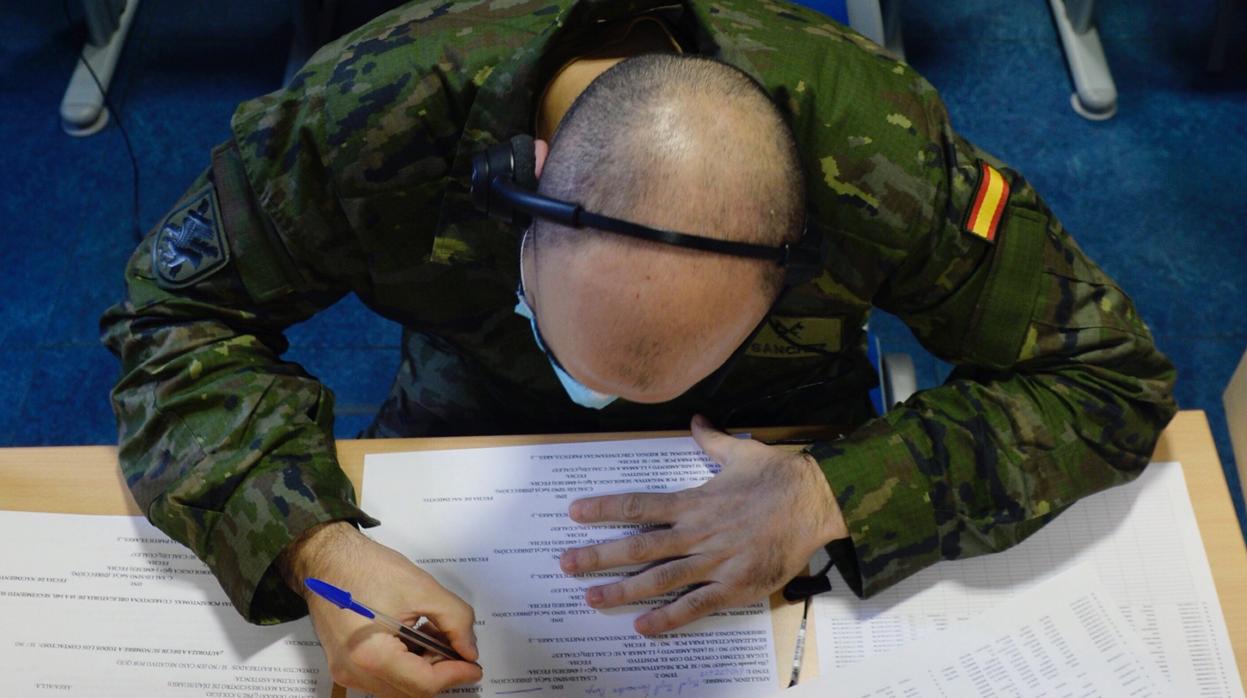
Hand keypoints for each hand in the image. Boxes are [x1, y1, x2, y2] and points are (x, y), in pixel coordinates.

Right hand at [280, 522, 482, 696]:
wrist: (327, 558)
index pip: (423, 683)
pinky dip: (406, 664)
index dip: (455, 675)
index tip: (474, 666)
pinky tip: (417, 637)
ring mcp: (346, 671)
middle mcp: (354, 672)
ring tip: (436, 635)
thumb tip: (468, 650)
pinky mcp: (346, 663)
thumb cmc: (366, 568)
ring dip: (424, 668)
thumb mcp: (423, 589)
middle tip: (459, 647)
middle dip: (441, 671)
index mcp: (371, 655)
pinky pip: (384, 676)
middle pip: (410, 690)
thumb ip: (455, 621)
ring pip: (398, 686)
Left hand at [560, 414, 847, 635]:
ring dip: (623, 590)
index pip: (638, 506)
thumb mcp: (740, 451)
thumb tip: (696, 420)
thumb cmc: (778, 476)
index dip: (604, 509)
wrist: (815, 502)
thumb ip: (711, 440)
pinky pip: (695, 605)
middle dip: (599, 556)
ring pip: (659, 579)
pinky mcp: (734, 585)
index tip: (575, 512)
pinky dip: (668, 618)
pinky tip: (643, 626)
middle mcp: (696, 532)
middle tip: (566, 564)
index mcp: (693, 501)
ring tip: (592, 598)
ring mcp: (713, 561)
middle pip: (638, 547)